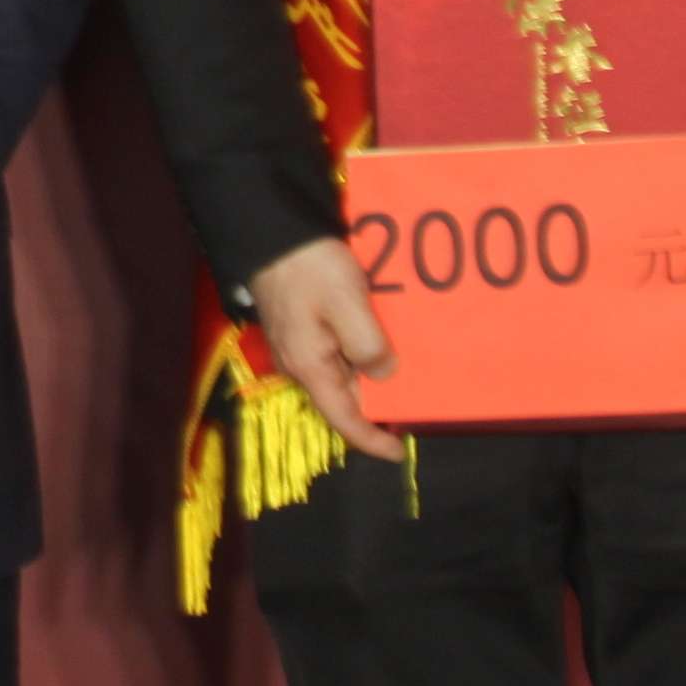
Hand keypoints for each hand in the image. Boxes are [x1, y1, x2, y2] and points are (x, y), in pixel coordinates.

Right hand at [245, 236, 404, 464]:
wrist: (270, 233)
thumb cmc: (309, 269)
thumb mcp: (347, 305)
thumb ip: (369, 346)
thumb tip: (384, 374)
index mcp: (310, 368)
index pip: (343, 420)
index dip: (372, 441)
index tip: (400, 451)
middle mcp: (301, 365)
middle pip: (343, 398)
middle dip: (376, 405)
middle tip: (415, 400)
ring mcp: (299, 347)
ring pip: (341, 374)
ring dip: (370, 375)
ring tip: (405, 369)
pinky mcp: (301, 328)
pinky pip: (335, 353)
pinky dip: (360, 355)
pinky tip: (380, 341)